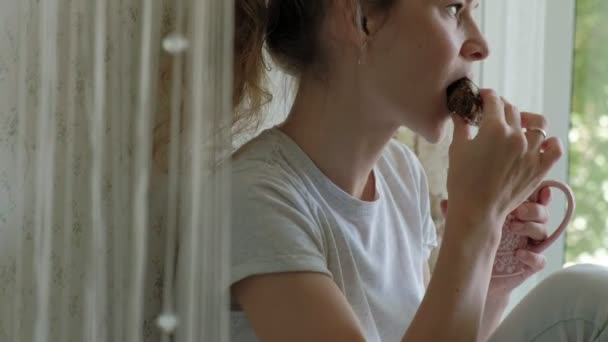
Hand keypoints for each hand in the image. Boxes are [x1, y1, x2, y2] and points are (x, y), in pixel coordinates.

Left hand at [440, 186, 551, 297]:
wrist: (474, 275)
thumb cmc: (473, 245)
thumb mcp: (465, 226)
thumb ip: (458, 213)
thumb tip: (444, 202)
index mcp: (513, 214)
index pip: (532, 199)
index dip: (539, 193)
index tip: (538, 190)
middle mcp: (524, 228)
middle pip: (542, 214)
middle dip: (534, 210)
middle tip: (517, 211)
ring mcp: (528, 246)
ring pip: (543, 233)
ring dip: (531, 227)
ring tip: (513, 228)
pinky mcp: (528, 265)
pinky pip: (540, 260)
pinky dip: (533, 256)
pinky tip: (519, 254)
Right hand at [447, 92, 561, 242]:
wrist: (476, 211)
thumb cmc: (462, 181)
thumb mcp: (457, 150)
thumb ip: (461, 127)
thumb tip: (459, 114)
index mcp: (494, 128)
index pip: (494, 100)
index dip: (486, 95)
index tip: (480, 98)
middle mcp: (517, 136)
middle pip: (513, 110)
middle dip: (500, 107)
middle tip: (491, 114)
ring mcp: (531, 153)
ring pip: (537, 124)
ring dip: (525, 121)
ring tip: (516, 126)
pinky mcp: (539, 169)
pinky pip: (554, 148)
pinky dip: (550, 141)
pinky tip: (540, 142)